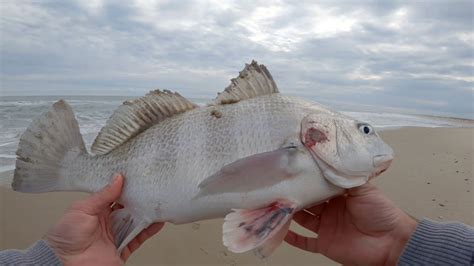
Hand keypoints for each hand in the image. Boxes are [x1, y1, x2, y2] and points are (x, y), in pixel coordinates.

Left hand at [45, 174, 163, 264]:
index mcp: (96, 210)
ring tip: (157, 203)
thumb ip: (102, 195)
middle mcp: (107, 222)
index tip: (136, 178)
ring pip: (136, 222)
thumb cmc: (65, 238)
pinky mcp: (122, 248)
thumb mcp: (82, 209)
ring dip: (147, 214)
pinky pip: (139, 238)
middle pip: (128, 208)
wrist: (66, 264)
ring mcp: (116, 235)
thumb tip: (117, 179)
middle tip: (149, 188)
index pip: (115, 195)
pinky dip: (149, 230)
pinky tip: (157, 222)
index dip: (125, 187)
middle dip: (139, 199)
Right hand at [285, 183, 416, 265]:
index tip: (294, 170)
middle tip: (280, 185)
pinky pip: (306, 242)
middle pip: (308, 200)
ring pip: (303, 219)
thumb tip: (330, 163)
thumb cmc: (383, 214)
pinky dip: (293, 239)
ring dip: (290, 213)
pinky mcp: (325, 243)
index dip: (307, 178)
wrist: (392, 243)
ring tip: (276, 204)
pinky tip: (282, 232)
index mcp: (340, 195)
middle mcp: (331, 210)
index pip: (318, 184)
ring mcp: (327, 227)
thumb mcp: (364, 188)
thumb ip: (345, 177)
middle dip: (295, 194)